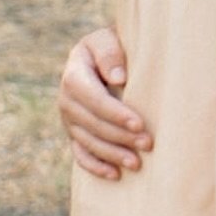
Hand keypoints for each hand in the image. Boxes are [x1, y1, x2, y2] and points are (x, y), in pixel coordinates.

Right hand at [59, 26, 150, 180]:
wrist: (104, 54)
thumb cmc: (113, 45)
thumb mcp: (108, 39)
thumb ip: (110, 54)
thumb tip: (118, 78)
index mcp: (73, 75)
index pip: (94, 99)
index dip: (116, 114)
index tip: (139, 124)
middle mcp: (66, 100)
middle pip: (92, 124)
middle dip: (120, 137)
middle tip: (148, 144)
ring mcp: (69, 120)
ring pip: (88, 142)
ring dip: (112, 154)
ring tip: (137, 164)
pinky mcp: (74, 133)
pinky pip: (80, 154)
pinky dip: (95, 166)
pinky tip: (115, 175)